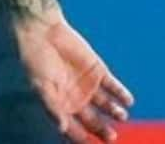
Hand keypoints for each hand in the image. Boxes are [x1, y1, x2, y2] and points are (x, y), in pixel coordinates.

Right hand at [14, 14, 133, 141]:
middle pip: (94, 121)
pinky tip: (127, 101)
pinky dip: (122, 95)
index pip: (75, 128)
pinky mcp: (98, 72)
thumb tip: (62, 128)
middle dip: (102, 130)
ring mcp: (89, 86)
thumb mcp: (41, 85)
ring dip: (115, 113)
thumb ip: (52, 107)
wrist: (43, 32)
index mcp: (61, 105)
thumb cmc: (36, 61)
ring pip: (107, 106)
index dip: (83, 139)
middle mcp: (76, 98)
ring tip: (121, 115)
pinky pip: (114, 87)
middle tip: (111, 136)